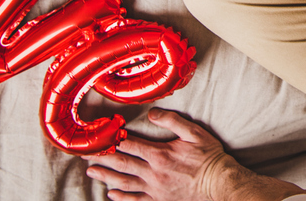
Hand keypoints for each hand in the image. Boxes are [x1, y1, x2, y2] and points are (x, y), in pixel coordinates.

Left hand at [84, 109, 231, 200]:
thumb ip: (172, 121)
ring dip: (106, 177)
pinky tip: (111, 193)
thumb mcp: (194, 132)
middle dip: (103, 159)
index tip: (102, 136)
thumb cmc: (208, 157)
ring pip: (124, 183)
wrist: (218, 183)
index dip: (114, 140)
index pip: (130, 146)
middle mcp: (152, 173)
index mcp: (160, 154)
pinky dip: (121, 197)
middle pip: (122, 164)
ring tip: (92, 172)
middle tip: (87, 155)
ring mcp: (154, 189)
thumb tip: (152, 112)